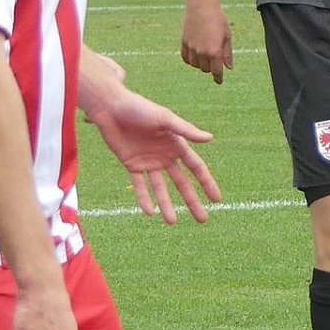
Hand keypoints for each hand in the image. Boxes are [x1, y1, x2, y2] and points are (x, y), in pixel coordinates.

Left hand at [86, 79, 221, 223]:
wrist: (112, 107)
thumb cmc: (140, 108)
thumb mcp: (165, 118)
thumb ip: (186, 130)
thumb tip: (210, 139)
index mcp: (177, 144)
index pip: (196, 168)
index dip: (207, 183)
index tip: (217, 200)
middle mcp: (165, 155)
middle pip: (182, 183)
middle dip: (192, 201)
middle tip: (203, 220)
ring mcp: (149, 162)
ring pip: (161, 189)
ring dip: (167, 205)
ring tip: (172, 222)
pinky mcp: (132, 165)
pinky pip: (140, 186)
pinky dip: (144, 199)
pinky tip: (150, 212)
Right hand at [180, 0, 233, 81]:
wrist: (201, 5)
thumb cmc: (218, 19)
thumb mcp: (227, 36)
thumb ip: (227, 53)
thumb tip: (229, 67)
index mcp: (214, 51)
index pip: (216, 71)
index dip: (218, 78)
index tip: (219, 81)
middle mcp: (201, 52)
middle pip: (206, 69)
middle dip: (211, 67)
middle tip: (215, 58)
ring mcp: (191, 48)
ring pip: (196, 65)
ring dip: (201, 63)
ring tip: (206, 52)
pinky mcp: (184, 43)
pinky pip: (186, 58)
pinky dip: (191, 59)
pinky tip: (196, 54)